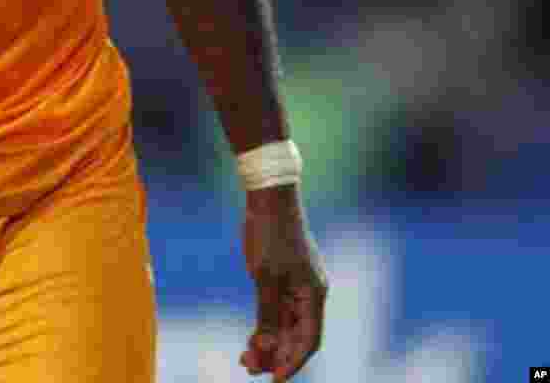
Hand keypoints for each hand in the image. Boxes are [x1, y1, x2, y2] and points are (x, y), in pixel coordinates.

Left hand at [240, 184, 326, 379]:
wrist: (268, 195)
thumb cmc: (270, 233)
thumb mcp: (265, 277)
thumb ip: (268, 314)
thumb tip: (269, 349)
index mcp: (313, 294)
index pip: (308, 340)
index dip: (292, 362)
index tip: (274, 380)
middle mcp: (310, 293)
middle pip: (297, 336)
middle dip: (276, 355)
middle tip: (249, 368)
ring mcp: (298, 285)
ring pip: (287, 325)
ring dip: (269, 343)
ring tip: (246, 358)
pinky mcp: (284, 277)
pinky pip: (279, 310)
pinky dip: (267, 326)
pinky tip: (252, 337)